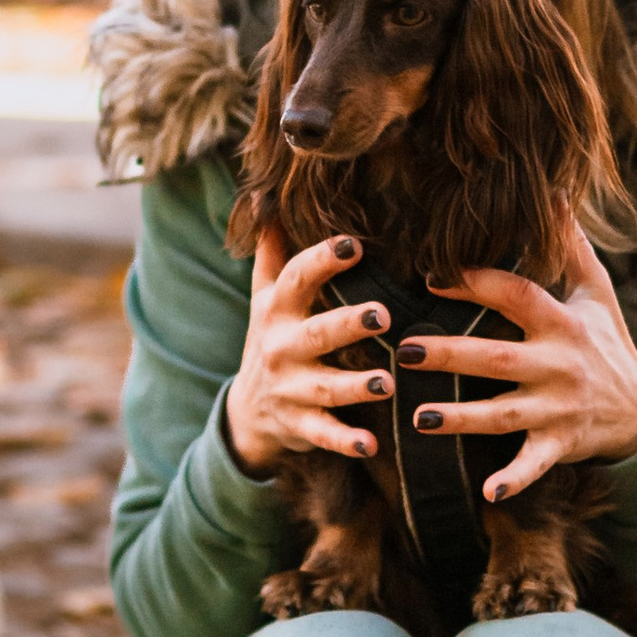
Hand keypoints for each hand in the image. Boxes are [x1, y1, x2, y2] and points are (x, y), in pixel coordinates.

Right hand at [225, 231, 396, 474]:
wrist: (247, 411)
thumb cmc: (271, 337)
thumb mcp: (264, 295)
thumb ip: (272, 248)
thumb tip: (263, 192)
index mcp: (276, 310)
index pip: (295, 279)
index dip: (321, 260)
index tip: (353, 244)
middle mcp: (280, 348)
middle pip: (315, 333)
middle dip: (347, 324)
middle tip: (383, 315)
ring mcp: (290, 389)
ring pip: (324, 388)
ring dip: (355, 387)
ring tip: (388, 383)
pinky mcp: (300, 425)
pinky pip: (323, 435)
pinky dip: (345, 441)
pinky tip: (370, 444)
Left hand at [394, 233, 636, 501]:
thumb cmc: (606, 342)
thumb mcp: (598, 291)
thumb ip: (570, 245)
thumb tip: (554, 190)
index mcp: (562, 322)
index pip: (517, 296)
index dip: (477, 284)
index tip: (432, 277)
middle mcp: (558, 365)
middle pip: (497, 358)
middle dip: (451, 355)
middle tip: (407, 349)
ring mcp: (558, 409)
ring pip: (503, 415)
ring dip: (461, 419)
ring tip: (418, 419)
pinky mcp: (558, 446)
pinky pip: (533, 465)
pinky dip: (513, 480)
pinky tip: (486, 493)